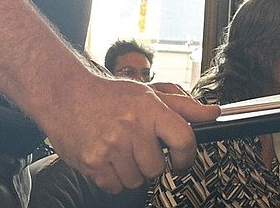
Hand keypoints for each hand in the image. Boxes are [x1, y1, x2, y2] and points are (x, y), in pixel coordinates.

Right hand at [43, 71, 219, 193]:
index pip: (184, 139)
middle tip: (137, 144)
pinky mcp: (93, 162)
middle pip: (157, 167)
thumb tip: (213, 113)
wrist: (66, 94)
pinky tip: (107, 157)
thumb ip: (183, 107)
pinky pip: (115, 186)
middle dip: (149, 160)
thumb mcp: (148, 94)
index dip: (187, 156)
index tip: (182, 159)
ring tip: (119, 148)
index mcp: (149, 107)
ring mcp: (111, 145)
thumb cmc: (109, 95)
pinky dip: (112, 177)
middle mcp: (131, 126)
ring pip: (137, 180)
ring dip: (130, 170)